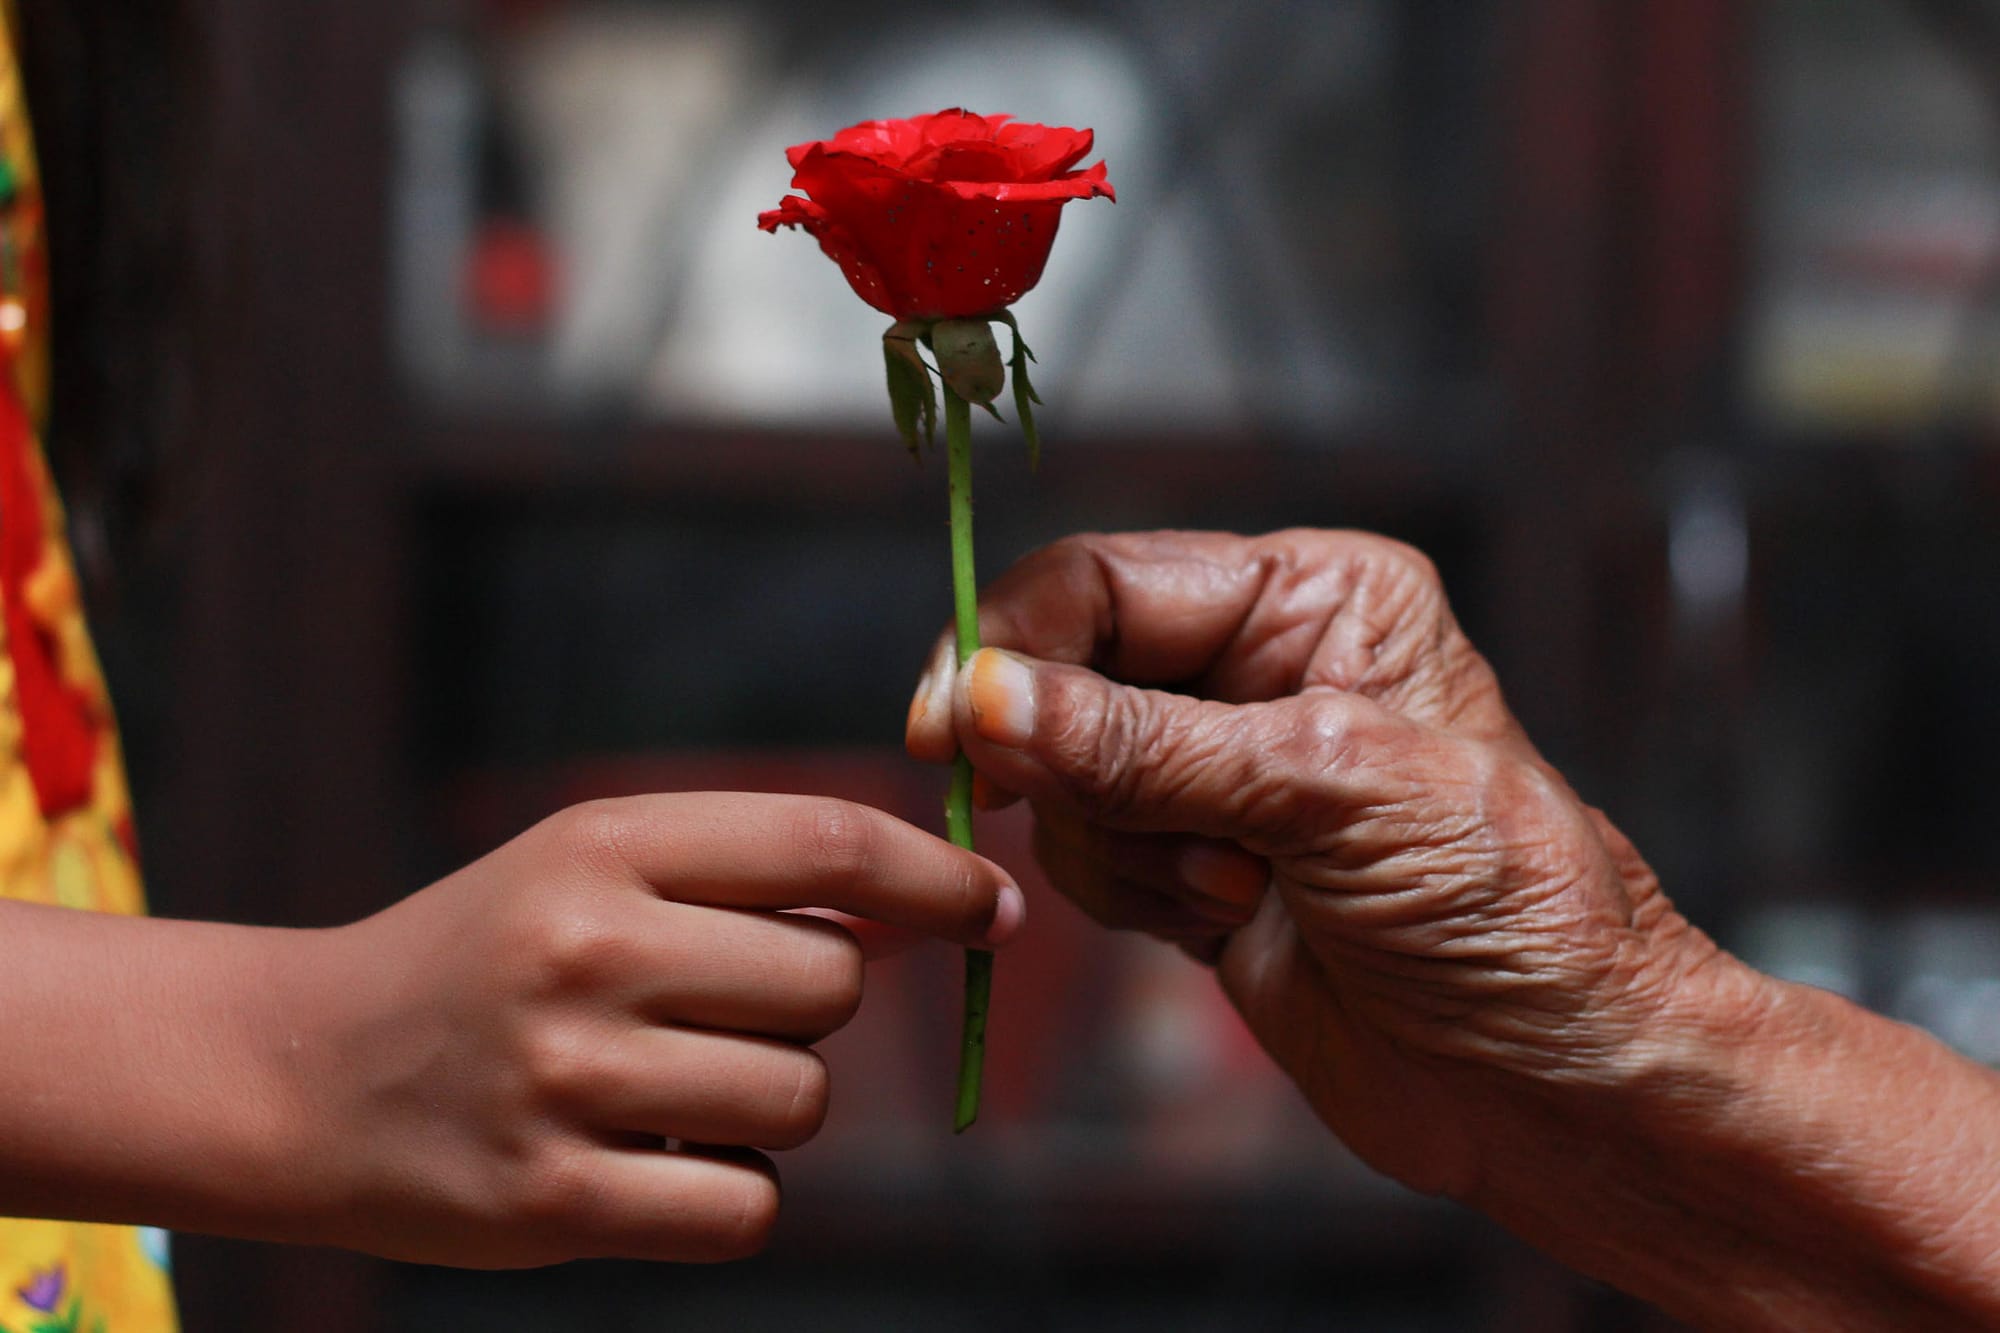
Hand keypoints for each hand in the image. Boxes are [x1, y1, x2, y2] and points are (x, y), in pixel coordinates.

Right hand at [285, 792, 1020, 1266]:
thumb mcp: (591, 870)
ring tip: (663, 1084)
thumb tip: (918, 912)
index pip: (825, 845)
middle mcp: (587, 949)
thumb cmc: (487, 957)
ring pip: (800, 1101)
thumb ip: (744, 877)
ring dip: (765, 1102)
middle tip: (719, 1012)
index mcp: (603, 844)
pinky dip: (728, 1192)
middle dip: (810, 1006)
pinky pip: (747, 1206)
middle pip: (831, 984)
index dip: (936, 876)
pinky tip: (650, 1159)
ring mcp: (568, 1079)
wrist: (306, 1073)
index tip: (995, 906)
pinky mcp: (556, 1200)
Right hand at [906, 530, 1720, 1199]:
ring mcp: (1222, 776)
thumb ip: (1143, 748)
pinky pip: (1085, 856)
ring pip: (1061, 777)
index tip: (949, 723)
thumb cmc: (1511, 912)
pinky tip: (1222, 922)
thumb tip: (986, 699)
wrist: (1557, 1084)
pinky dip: (1126, 896)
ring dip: (1118, 846)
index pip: (1109, 581)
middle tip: (1071, 812)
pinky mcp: (1196, 867)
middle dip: (1069, 760)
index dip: (1015, 643)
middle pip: (1065, 673)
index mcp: (1316, 599)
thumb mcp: (1329, 795)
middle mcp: (1261, 670)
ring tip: (1232, 890)